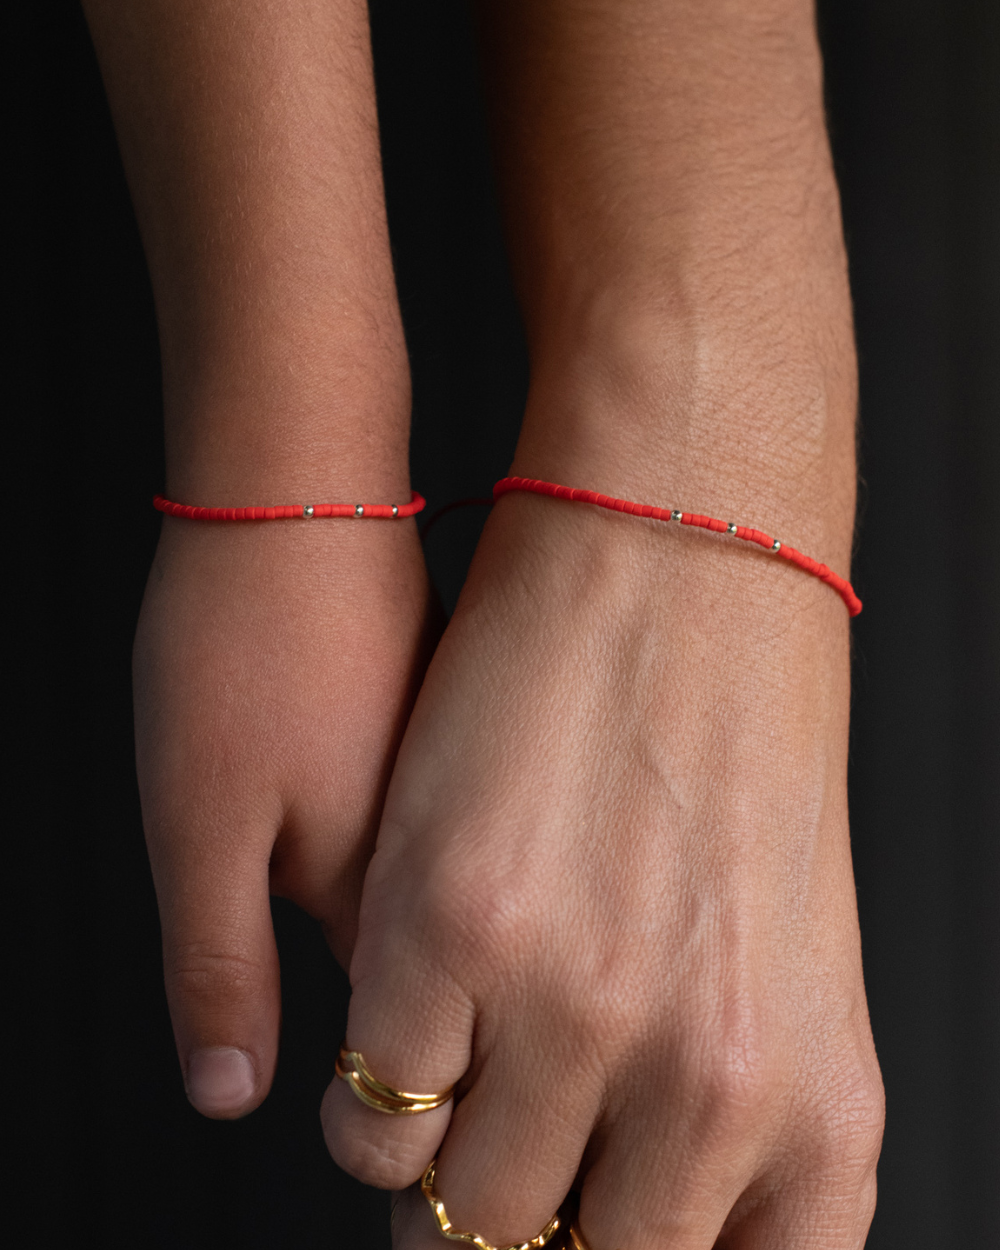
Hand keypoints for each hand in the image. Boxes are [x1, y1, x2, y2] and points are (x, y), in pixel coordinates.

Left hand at [133, 514, 436, 1117]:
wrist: (295, 501)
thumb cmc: (236, 650)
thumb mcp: (193, 827)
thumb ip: (219, 967)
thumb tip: (230, 1092)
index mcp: (387, 886)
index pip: (407, 1037)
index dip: (380, 1082)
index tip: (364, 1102)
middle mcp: (457, 844)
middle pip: (434, 968)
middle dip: (394, 997)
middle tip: (333, 979)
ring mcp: (470, 780)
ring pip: (441, 893)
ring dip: (399, 908)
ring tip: (333, 876)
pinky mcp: (460, 731)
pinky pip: (443, 820)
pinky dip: (410, 833)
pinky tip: (366, 798)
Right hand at [321, 491, 883, 1248]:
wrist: (679, 569)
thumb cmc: (735, 748)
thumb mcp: (793, 965)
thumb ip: (748, 1128)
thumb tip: (653, 1229)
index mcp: (815, 1106)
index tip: (588, 1246)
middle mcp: (704, 1080)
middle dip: (530, 1236)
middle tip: (509, 1166)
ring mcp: (570, 1009)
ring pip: (459, 1212)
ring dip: (441, 1173)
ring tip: (453, 1091)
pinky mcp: (447, 935)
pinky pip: (373, 1118)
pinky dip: (374, 1107)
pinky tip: (404, 1036)